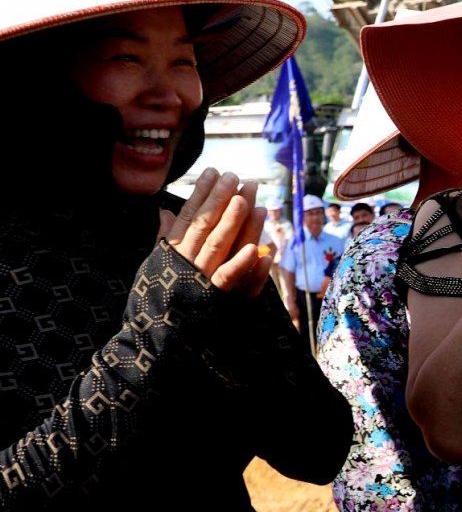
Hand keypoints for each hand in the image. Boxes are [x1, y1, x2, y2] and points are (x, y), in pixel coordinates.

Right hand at [159, 170, 272, 295]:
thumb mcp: (156, 264)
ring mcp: (199, 280)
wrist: (152, 339)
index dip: (201, 194)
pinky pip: (229, 280)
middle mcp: (185, 262)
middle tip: (237, 177)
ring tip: (252, 201)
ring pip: (219, 247)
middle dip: (221, 200)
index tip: (214, 172)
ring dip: (236, 224)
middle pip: (206, 226)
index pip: (189, 217)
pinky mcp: (212, 300)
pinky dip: (243, 266)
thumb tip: (164, 210)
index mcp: (172, 251)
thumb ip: (164, 237)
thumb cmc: (155, 299)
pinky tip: (259, 250)